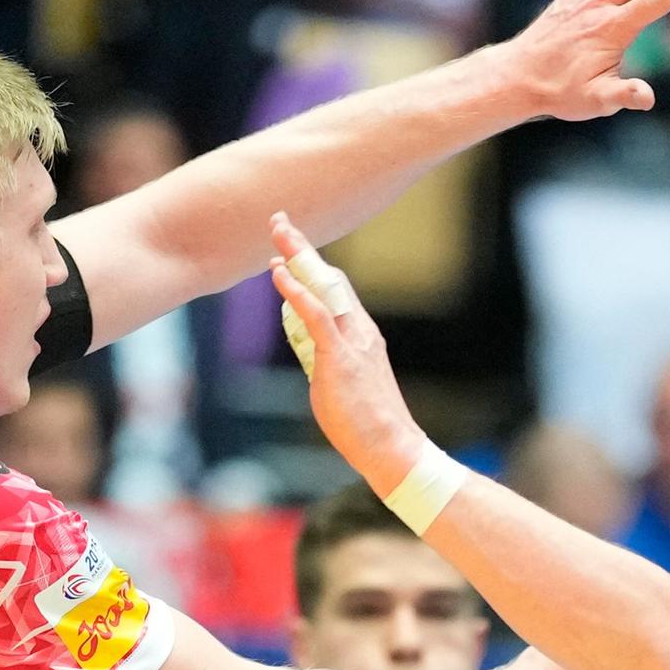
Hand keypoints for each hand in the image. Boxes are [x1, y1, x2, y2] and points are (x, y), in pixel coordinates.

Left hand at [270, 213, 424, 493]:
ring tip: (278, 231)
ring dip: (298, 257)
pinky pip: (316, 315)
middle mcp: (360, 331)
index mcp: (362, 337)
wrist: (392, 447)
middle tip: (280, 222)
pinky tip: (279, 272)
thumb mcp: (343, 386)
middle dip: (303, 250)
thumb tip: (314, 357)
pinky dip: (296, 291)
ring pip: (324, 287)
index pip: (335, 292)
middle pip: (329, 279)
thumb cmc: (368, 426)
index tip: (292, 249)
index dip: (312, 268)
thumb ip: (329, 363)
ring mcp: (353, 342)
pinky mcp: (341, 356)